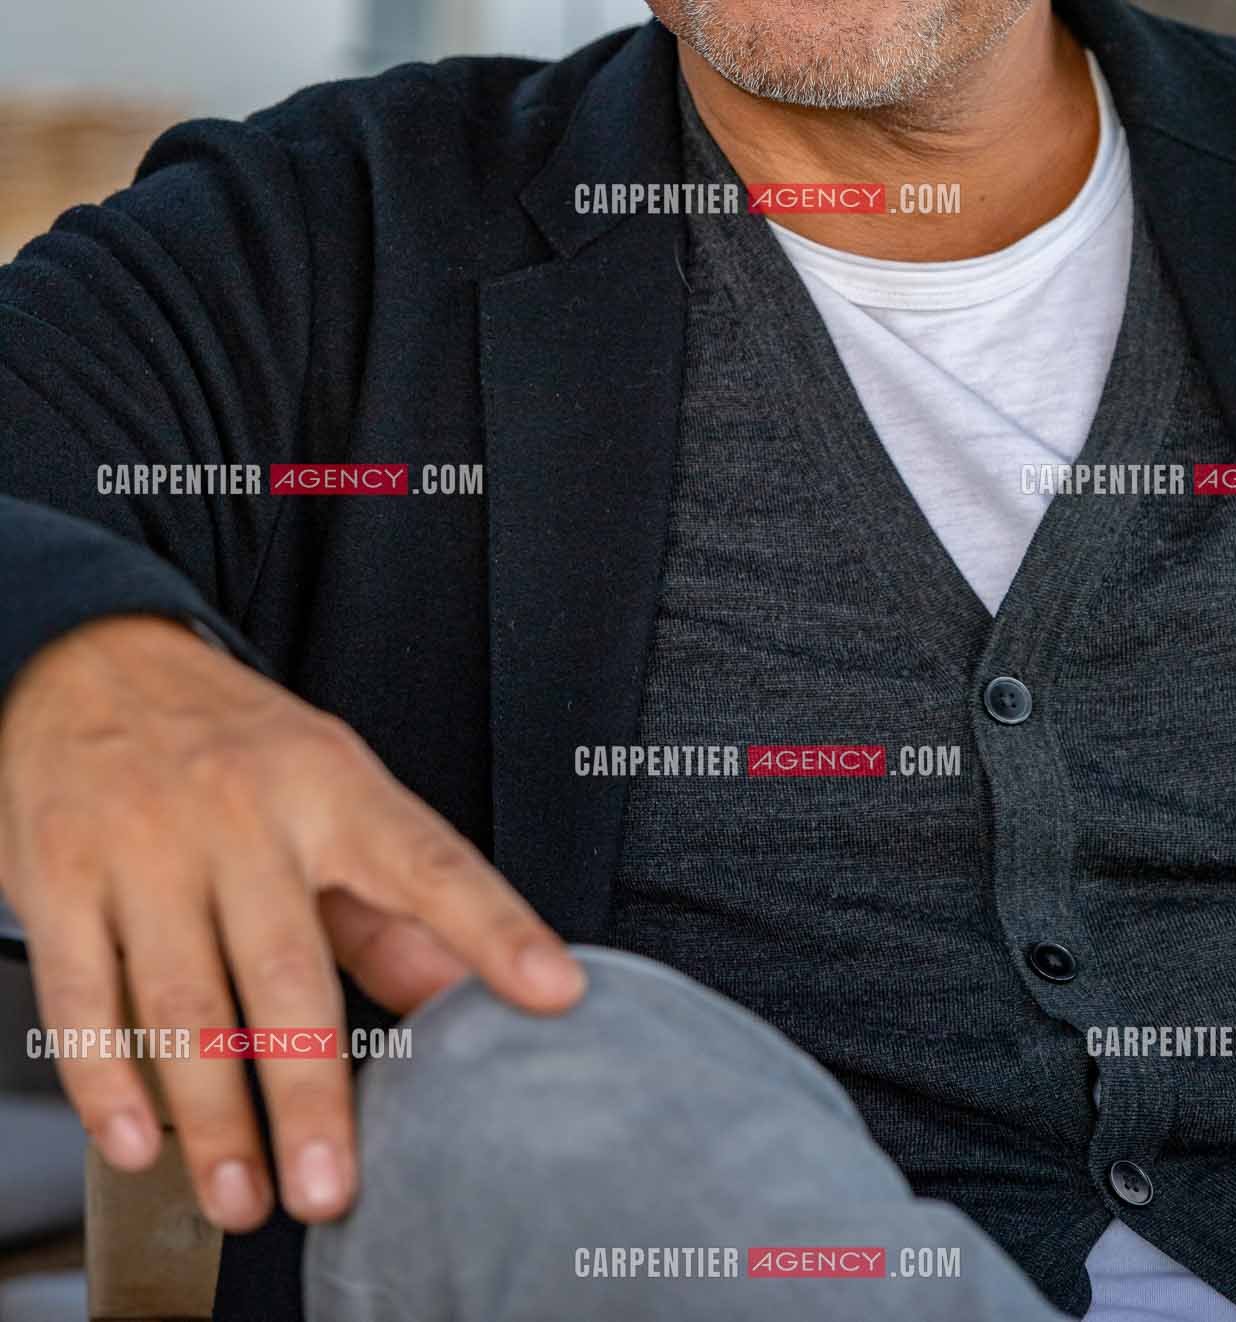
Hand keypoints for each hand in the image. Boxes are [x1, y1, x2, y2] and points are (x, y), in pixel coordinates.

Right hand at [0, 614, 586, 1231]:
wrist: (95, 663)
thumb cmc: (232, 746)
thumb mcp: (331, 792)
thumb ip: (397, 906)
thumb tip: (472, 999)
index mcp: (333, 787)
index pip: (430, 861)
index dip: (496, 929)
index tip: (551, 991)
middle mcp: (245, 812)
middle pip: (288, 968)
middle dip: (310, 1091)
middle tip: (332, 1187)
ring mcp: (147, 843)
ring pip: (185, 1001)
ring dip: (214, 1116)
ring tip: (243, 1195)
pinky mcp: (61, 874)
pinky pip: (81, 995)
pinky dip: (107, 1080)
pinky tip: (140, 1140)